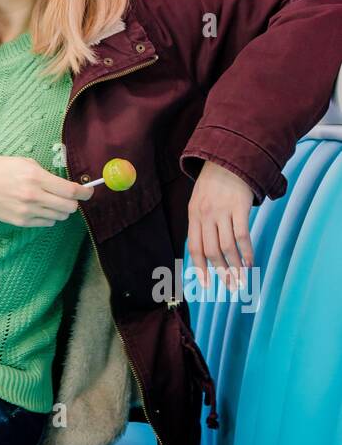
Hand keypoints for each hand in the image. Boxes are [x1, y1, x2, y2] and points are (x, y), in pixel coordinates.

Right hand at [0, 155, 93, 227]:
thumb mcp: (24, 162)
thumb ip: (46, 174)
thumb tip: (66, 185)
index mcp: (35, 177)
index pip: (70, 191)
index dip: (85, 193)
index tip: (89, 192)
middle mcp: (33, 196)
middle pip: (69, 207)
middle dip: (74, 202)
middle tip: (71, 197)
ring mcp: (27, 211)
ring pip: (59, 216)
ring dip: (61, 209)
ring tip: (52, 201)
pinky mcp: (21, 222)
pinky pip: (47, 223)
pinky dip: (49, 216)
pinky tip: (40, 208)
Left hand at [187, 160, 254, 289]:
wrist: (228, 158)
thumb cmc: (214, 183)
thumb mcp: (199, 200)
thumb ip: (200, 223)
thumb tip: (204, 252)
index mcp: (193, 214)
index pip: (194, 248)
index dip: (199, 268)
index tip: (205, 285)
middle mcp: (206, 214)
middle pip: (212, 251)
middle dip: (221, 272)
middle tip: (230, 286)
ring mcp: (222, 211)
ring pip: (227, 247)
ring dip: (235, 267)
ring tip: (241, 279)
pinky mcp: (239, 207)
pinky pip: (242, 235)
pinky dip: (247, 252)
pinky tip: (250, 262)